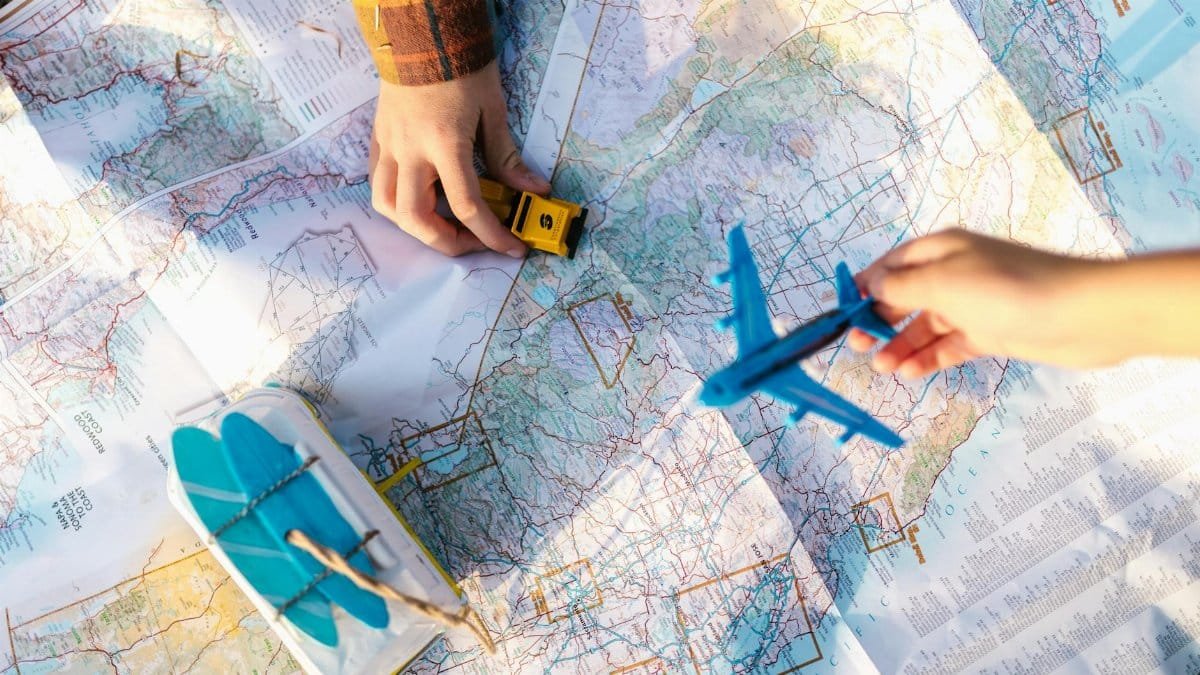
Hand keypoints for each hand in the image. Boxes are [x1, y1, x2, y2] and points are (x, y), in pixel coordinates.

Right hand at [368, 61, 549, 256]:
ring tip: (445, 225)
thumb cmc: (461, 66)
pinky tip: (421, 200)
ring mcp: (390, 146)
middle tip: (476, 242)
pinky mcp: (379, 139)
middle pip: (418, 219)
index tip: (512, 247)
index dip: (493, 235)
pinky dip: (397, 203)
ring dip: (416, 227)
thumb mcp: (494, 110)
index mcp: (445, 144)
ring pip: (387, 206)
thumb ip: (507, 157)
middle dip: (449, 242)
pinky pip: (378, 183)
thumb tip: (532, 190)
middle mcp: (411, 151)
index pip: (468, 207)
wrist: (423, 30)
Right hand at [848, 229, 1112, 376]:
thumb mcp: (942, 282)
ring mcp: (973, 304)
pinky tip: (911, 372)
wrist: (1080, 314)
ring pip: (925, 325)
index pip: (891, 265)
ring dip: (901, 345)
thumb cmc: (1007, 289)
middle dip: (879, 321)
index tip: (842, 313)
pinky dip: (929, 357)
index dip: (865, 287)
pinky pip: (949, 345)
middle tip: (857, 346)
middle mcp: (955, 273)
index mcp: (941, 250)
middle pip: (905, 297)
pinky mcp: (991, 332)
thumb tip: (872, 286)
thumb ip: (901, 286)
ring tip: (883, 367)